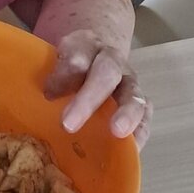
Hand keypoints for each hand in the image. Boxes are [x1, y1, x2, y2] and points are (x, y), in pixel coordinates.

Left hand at [43, 28, 151, 146]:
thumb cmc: (69, 67)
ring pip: (132, 93)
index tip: (48, 94)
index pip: (77, 55)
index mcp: (86, 45)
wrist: (95, 57)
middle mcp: (112, 60)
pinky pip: (145, 115)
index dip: (64, 75)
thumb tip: (51, 93)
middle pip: (106, 74)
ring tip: (117, 132)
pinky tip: (133, 148)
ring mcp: (129, 81)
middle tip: (68, 125)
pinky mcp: (141, 102)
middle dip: (88, 99)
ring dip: (125, 113)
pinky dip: (140, 131)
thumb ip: (54, 72)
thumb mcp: (56, 60)